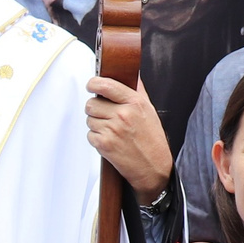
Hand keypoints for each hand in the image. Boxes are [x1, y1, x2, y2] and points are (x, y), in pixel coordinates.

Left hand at [86, 76, 171, 199]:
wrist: (154, 167)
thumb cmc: (152, 139)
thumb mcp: (149, 109)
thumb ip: (138, 90)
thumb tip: (132, 75)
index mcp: (134, 102)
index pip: (106, 85)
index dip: (93, 83)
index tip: (91, 85)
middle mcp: (123, 114)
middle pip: (91, 103)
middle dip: (95, 109)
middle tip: (105, 115)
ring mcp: (112, 129)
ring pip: (89, 119)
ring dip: (96, 124)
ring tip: (111, 130)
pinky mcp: (104, 144)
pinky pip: (90, 135)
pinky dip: (96, 138)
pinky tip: (110, 141)